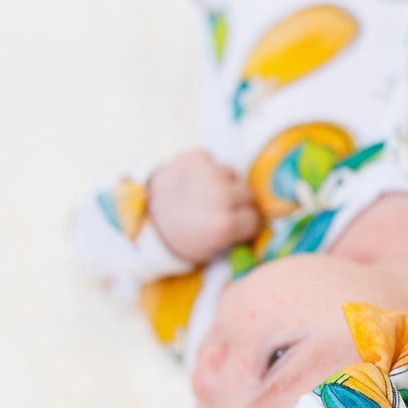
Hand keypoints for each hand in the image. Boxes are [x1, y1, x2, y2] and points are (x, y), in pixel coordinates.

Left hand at [148, 150, 260, 264]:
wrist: (143, 215)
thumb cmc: (181, 238)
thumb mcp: (211, 251)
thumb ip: (237, 238)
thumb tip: (263, 226)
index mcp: (225, 225)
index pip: (255, 219)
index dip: (245, 224)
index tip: (236, 226)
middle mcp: (221, 196)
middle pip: (248, 194)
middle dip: (239, 203)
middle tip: (221, 209)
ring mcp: (208, 173)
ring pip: (232, 174)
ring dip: (224, 183)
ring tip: (205, 194)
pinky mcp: (195, 156)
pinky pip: (213, 160)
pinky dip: (207, 169)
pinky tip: (193, 181)